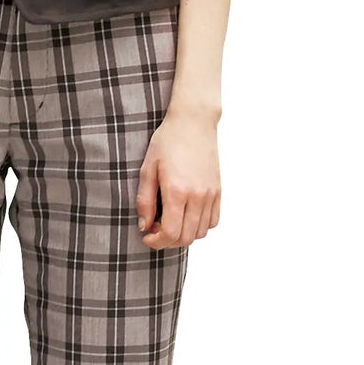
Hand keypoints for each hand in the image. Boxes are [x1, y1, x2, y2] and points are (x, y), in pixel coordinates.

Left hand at [137, 110, 219, 248]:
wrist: (193, 122)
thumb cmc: (167, 142)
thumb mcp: (147, 169)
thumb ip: (145, 201)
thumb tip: (145, 227)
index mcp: (177, 191)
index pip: (171, 233)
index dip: (157, 242)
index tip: (147, 236)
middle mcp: (197, 196)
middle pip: (186, 237)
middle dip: (168, 241)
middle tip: (156, 230)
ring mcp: (210, 194)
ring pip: (201, 232)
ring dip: (184, 235)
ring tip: (171, 222)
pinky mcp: (218, 190)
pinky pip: (213, 220)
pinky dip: (200, 226)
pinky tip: (187, 215)